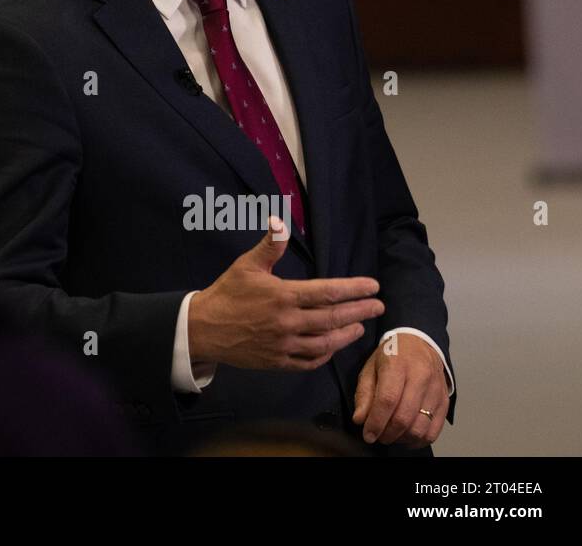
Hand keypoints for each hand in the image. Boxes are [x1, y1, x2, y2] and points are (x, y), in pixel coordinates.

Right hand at [187, 217, 384, 371]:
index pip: (327, 292)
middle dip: (360, 312)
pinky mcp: (277, 361)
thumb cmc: (227, 293)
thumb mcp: (246, 265)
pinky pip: (309, 361)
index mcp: (283, 295)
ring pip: (325, 343)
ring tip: (360, 327)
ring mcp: (284, 344)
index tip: (373, 287)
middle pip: (332, 318)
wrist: (203, 328)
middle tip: (378, 306)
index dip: (353, 289)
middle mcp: (288, 322)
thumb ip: (270, 245)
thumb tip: (279, 220)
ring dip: (346, 335)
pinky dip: (324, 355)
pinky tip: (332, 347)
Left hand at [352, 333, 448, 447]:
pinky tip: (406, 437)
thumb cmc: (392, 355)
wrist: (420, 342)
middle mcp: (421, 377)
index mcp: (398, 364)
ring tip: (390, 435)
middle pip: (404, 417)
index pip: (388, 400)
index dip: (376, 422)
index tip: (367, 434)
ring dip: (402, 438)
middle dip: (387, 433)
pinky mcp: (445, 401)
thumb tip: (360, 420)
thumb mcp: (370, 366)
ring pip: (420, 428)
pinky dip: (418, 440)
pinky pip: (434, 430)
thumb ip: (364, 393)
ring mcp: (436, 390)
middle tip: (377, 436)